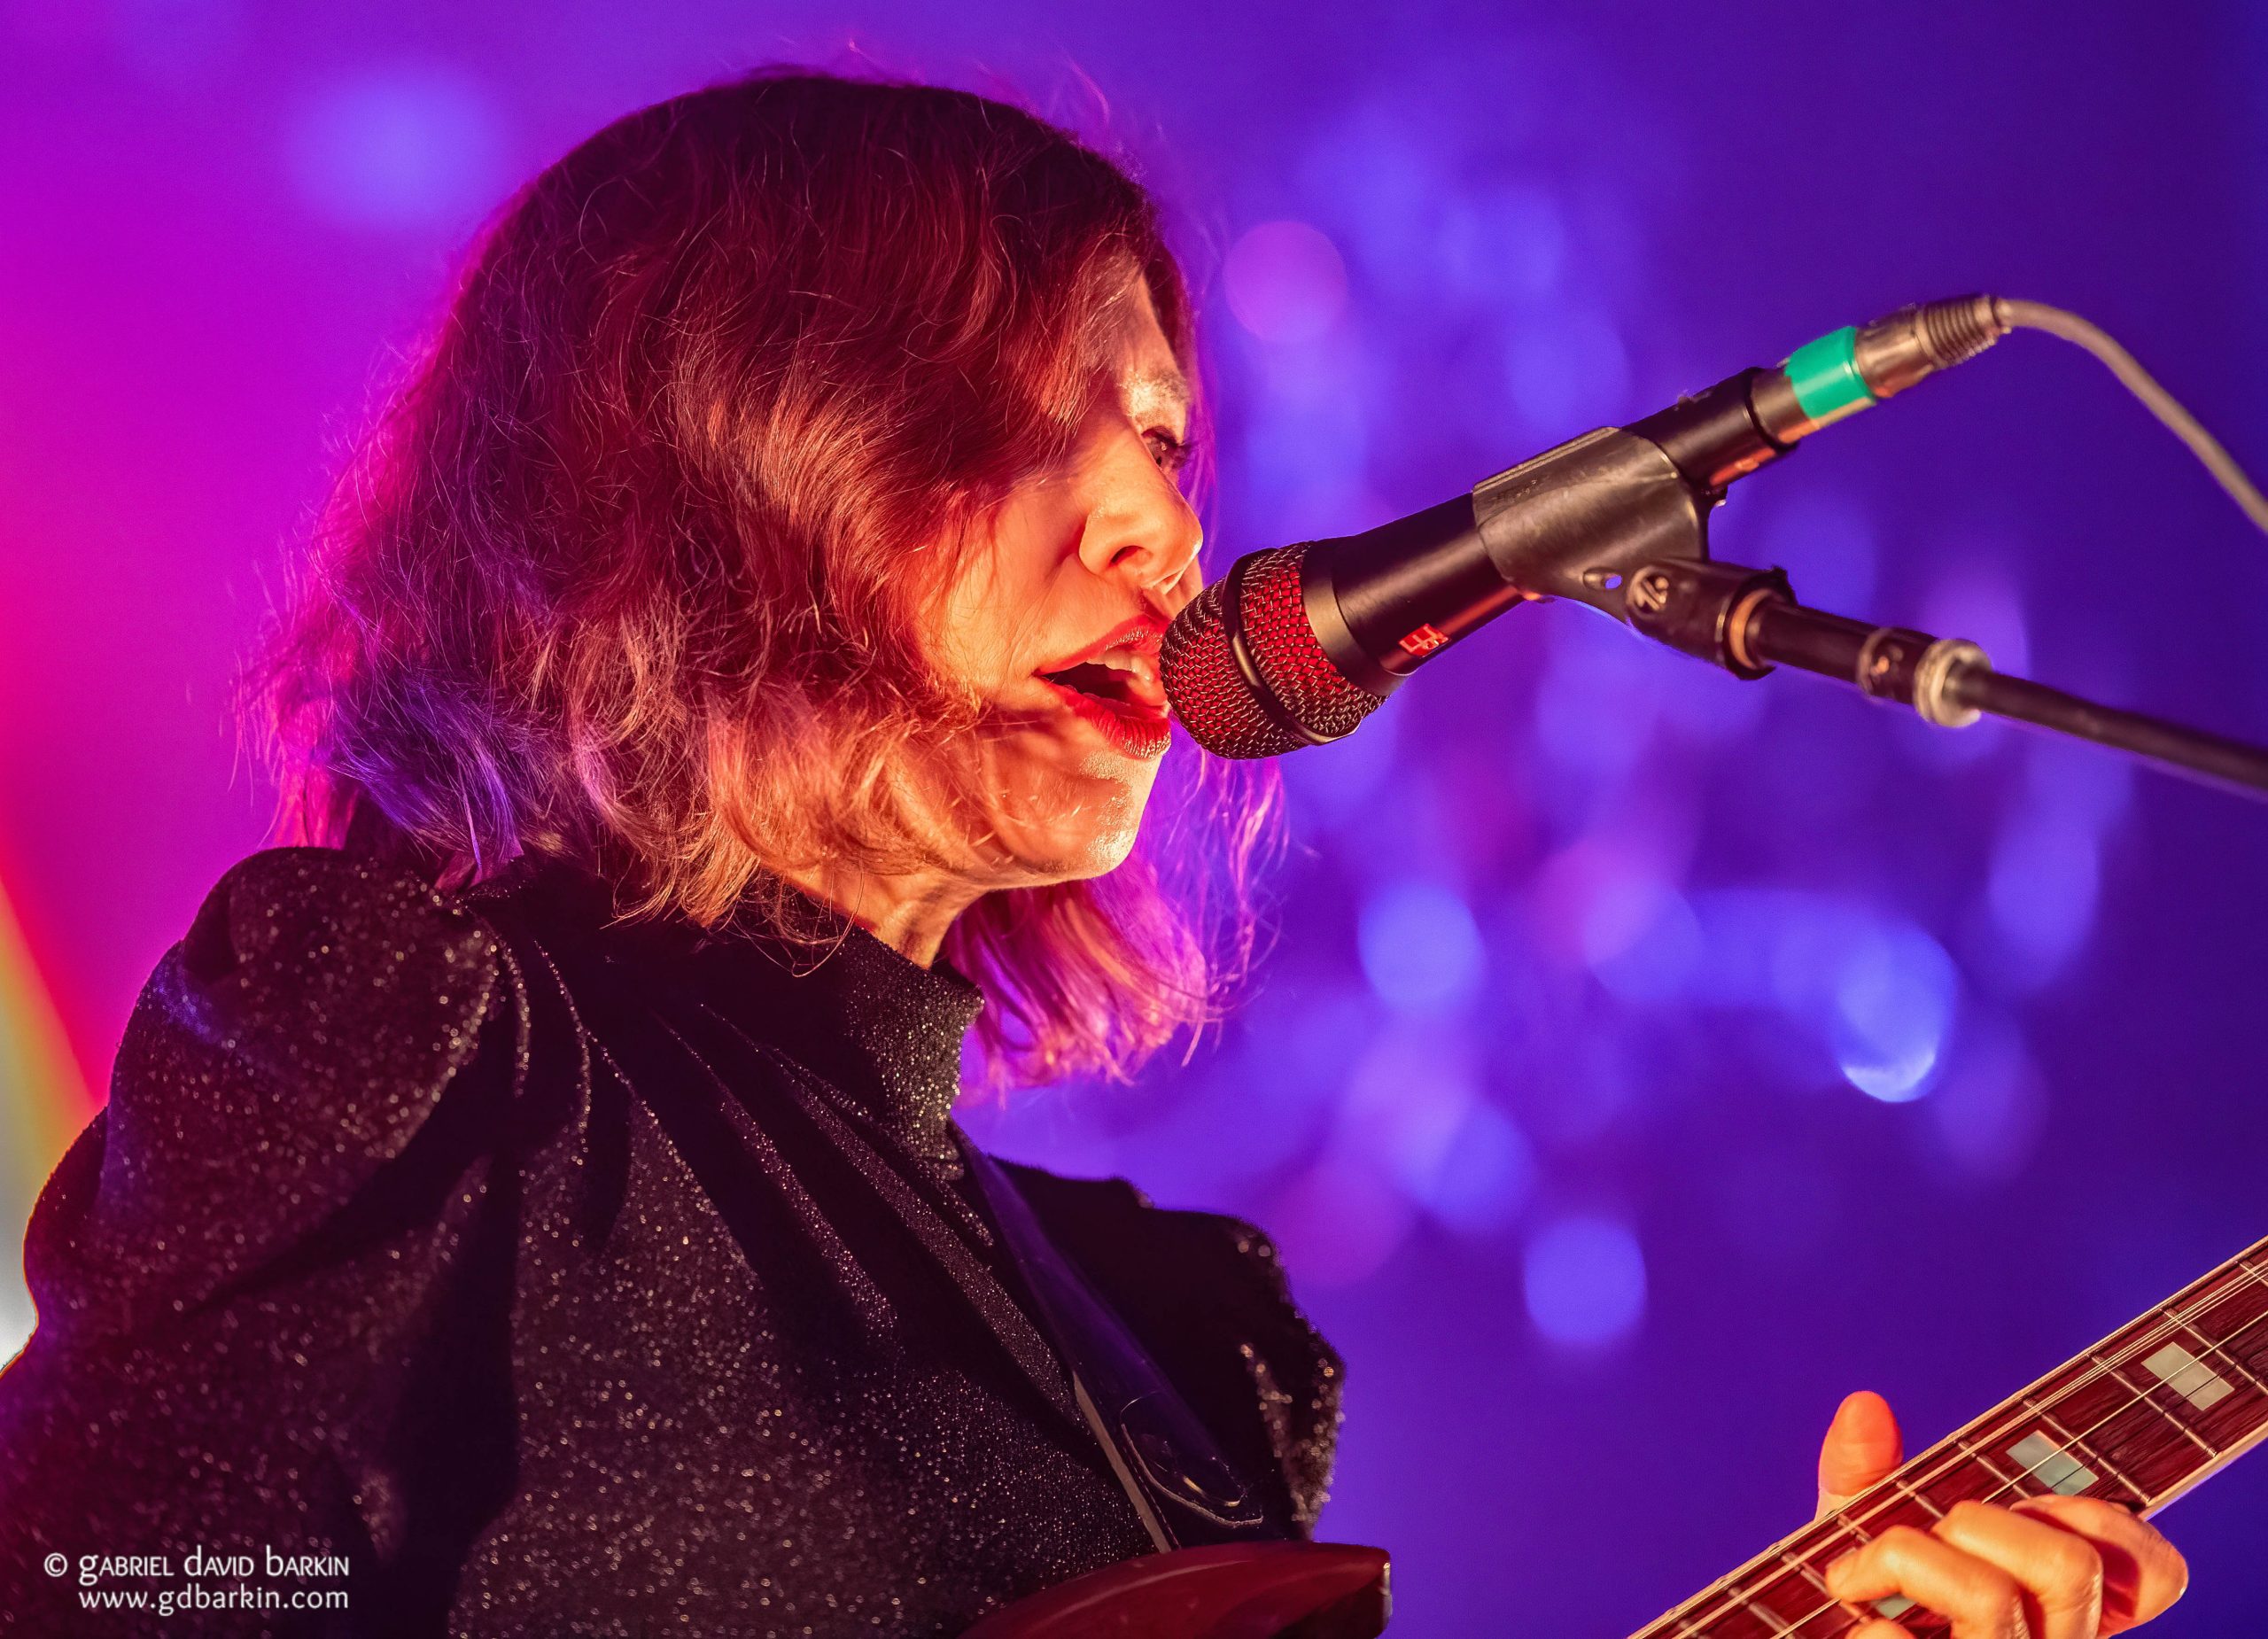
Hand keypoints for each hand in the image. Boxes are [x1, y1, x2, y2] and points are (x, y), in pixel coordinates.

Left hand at [1811, 1391, 2187, 1637]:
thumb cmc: (1863, 1606)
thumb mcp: (1863, 1533)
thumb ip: (1867, 1471)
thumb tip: (1865, 1406)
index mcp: (2063, 1616)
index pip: (2157, 1575)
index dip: (2111, 1525)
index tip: (2026, 1505)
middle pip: (2072, 1567)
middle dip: (1975, 1523)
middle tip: (1916, 1541)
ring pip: (1992, 1601)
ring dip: (1905, 1560)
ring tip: (1857, 1577)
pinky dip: (1870, 1629)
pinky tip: (1860, 1632)